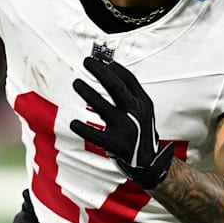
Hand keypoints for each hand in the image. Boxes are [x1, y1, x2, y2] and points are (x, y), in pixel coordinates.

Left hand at [70, 56, 174, 188]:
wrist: (150, 162)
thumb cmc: (141, 132)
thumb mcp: (143, 111)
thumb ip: (131, 94)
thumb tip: (110, 70)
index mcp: (143, 103)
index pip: (129, 79)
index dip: (114, 68)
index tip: (101, 59)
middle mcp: (135, 113)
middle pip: (116, 87)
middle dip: (100, 72)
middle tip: (86, 62)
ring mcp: (126, 128)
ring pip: (103, 106)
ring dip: (87, 92)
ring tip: (76, 83)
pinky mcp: (116, 144)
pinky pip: (95, 134)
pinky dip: (82, 128)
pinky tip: (73, 123)